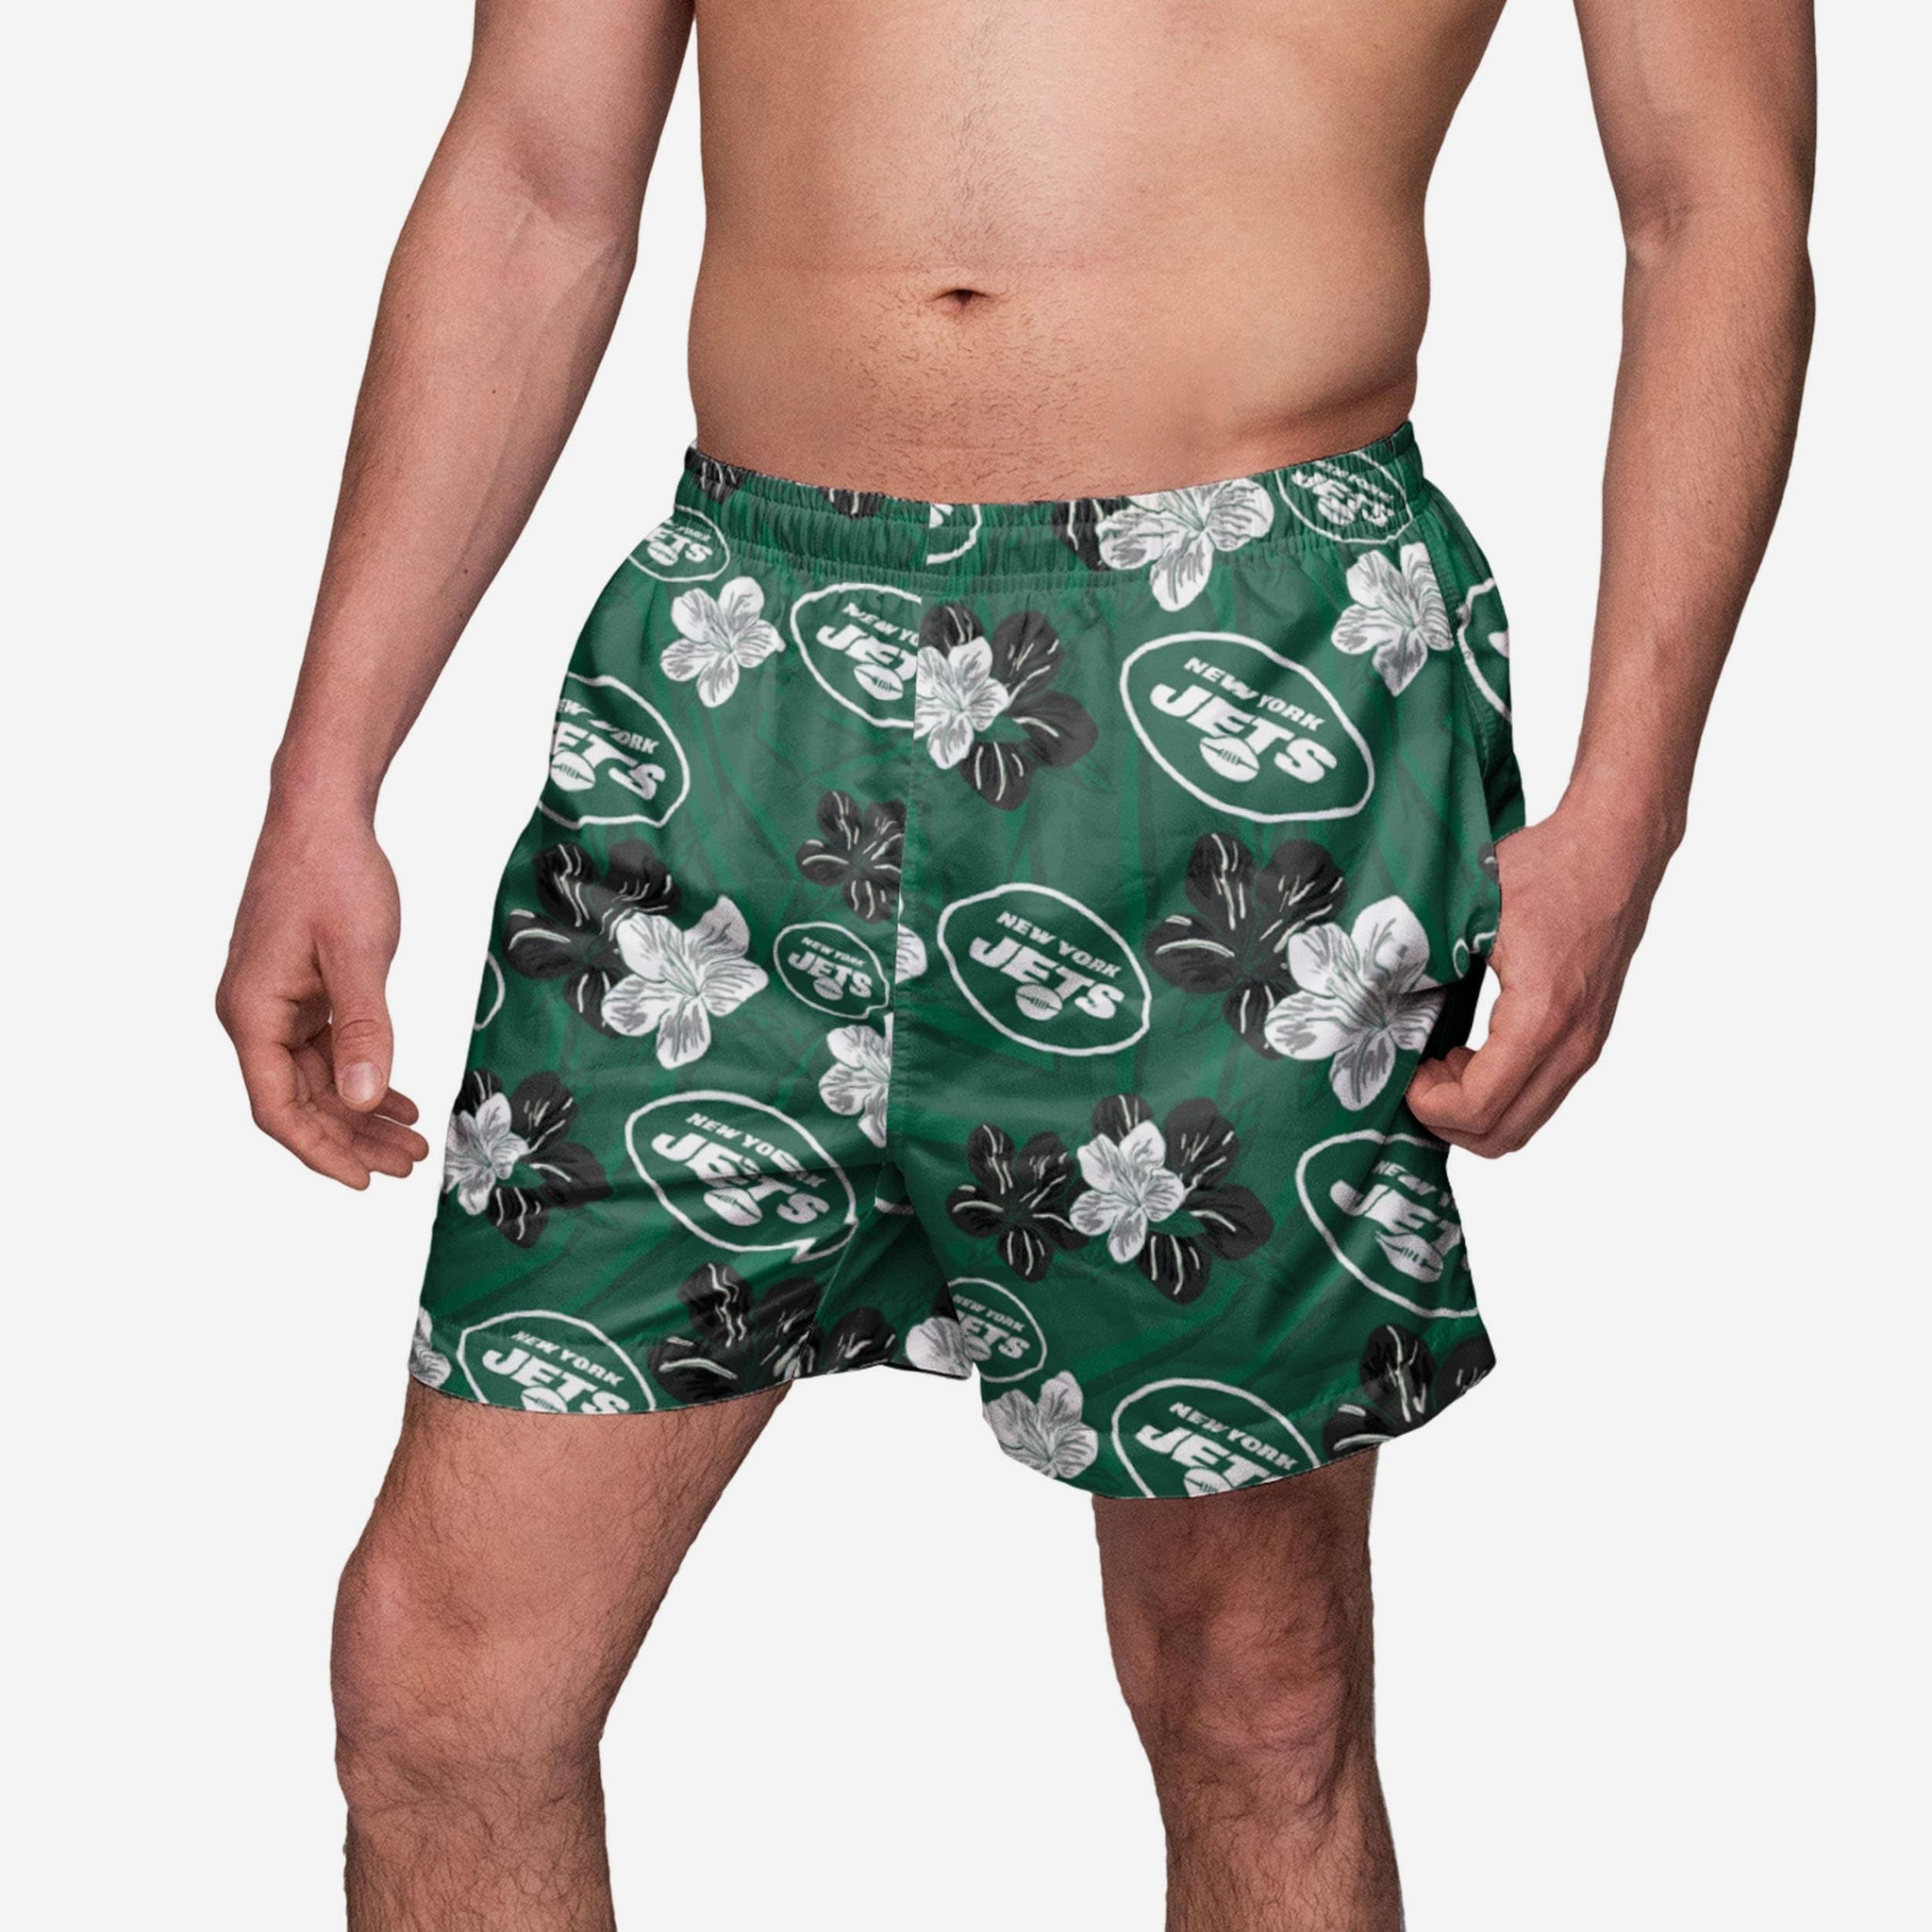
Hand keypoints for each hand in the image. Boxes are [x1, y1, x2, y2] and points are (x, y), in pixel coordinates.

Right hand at [217, 805, 430, 1187]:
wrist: (322, 817)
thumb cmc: (334, 875)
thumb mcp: (357, 954)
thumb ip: (364, 1029)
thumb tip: (364, 1098)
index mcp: (252, 1013)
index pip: (279, 1108)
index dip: (321, 1150)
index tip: (365, 1181)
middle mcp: (254, 1015)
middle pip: (301, 1103)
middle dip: (354, 1139)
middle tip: (411, 1164)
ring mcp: (276, 1005)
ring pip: (317, 1081)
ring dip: (363, 1113)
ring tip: (415, 1141)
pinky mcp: (299, 992)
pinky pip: (327, 1052)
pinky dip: (363, 1076)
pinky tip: (400, 1098)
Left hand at [1407, 802, 1669, 1156]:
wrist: (1616, 846)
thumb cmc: (1548, 867)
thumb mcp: (1469, 909)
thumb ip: (1423, 959)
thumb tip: (1371, 996)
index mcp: (1542, 1017)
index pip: (1479, 1106)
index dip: (1427, 1105)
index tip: (1402, 1073)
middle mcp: (1574, 1044)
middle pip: (1505, 1136)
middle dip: (1446, 1121)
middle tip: (1414, 1079)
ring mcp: (1587, 1046)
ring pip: (1525, 1124)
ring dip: (1473, 1110)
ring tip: (1437, 1065)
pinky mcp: (1588, 1038)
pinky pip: (1540, 1096)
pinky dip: (1498, 1094)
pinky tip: (1466, 1054)